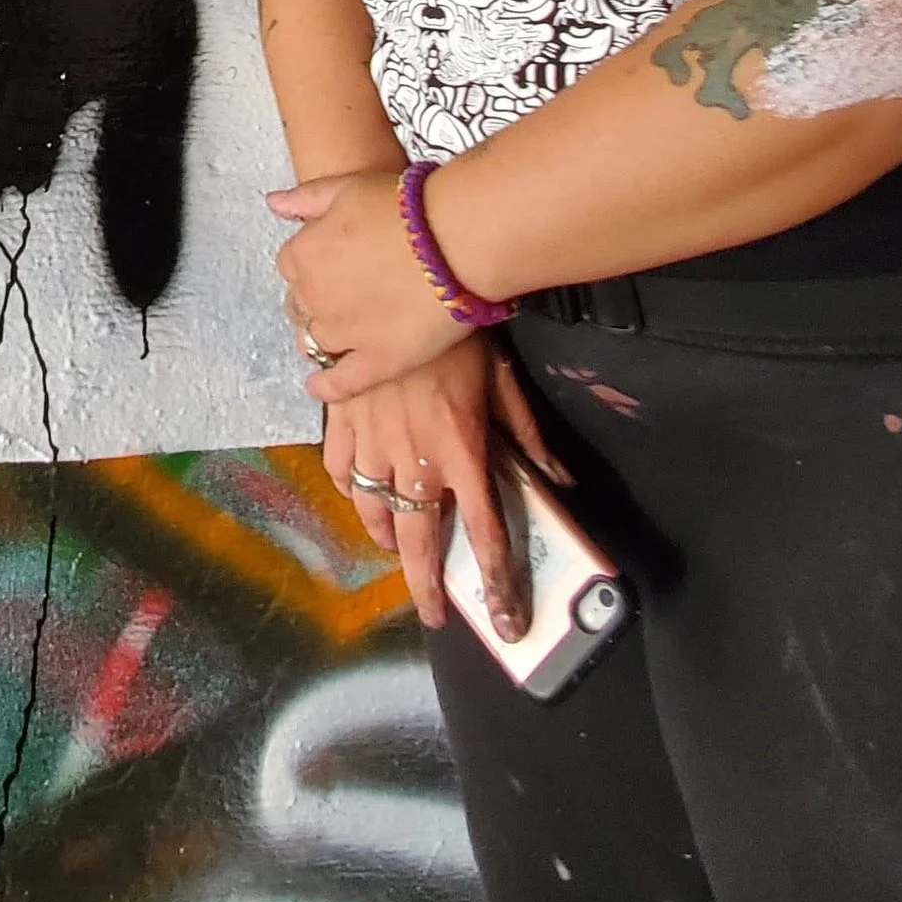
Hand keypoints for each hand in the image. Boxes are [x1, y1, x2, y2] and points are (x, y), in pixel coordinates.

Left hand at [271, 167, 467, 395]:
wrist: (455, 238)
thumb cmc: (405, 207)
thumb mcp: (347, 186)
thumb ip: (305, 198)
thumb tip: (275, 204)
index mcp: (303, 254)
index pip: (292, 265)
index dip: (312, 264)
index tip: (333, 263)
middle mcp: (314, 297)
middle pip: (302, 305)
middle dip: (318, 300)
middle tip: (349, 293)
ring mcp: (345, 333)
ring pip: (317, 342)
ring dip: (325, 337)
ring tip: (346, 331)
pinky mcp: (378, 361)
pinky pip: (342, 383)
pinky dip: (328, 387)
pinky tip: (320, 387)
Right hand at [327, 338, 571, 635]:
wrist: (408, 281)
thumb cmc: (463, 330)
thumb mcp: (504, 382)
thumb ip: (527, 437)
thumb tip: (560, 482)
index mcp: (462, 451)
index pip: (484, 533)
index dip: (495, 582)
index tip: (502, 621)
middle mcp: (415, 457)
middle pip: (417, 539)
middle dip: (425, 585)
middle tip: (432, 613)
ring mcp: (373, 439)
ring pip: (372, 511)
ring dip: (386, 539)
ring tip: (396, 550)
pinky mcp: (344, 418)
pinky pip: (340, 469)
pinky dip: (350, 489)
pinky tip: (361, 493)